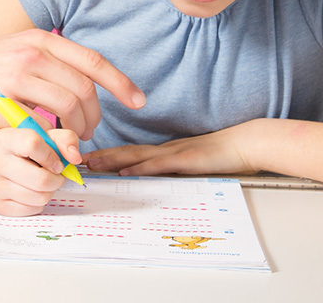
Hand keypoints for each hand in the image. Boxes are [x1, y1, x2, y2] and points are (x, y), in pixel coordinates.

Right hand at [0, 29, 144, 140]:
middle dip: (95, 114)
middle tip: (90, 132)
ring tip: (72, 140)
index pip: (92, 60)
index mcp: (41, 39)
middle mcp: (33, 50)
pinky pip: (43, 118)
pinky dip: (54, 134)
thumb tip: (81, 86)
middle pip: (84, 86)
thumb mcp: (17, 53)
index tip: (139, 100)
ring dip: (78, 127)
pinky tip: (51, 141)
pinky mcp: (5, 96)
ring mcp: (19, 71)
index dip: (120, 82)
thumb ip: (48, 64)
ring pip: (69, 103)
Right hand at [0, 125, 83, 216]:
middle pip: (40, 179)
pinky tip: (31, 192)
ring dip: (49, 192)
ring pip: (39, 197)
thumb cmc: (21, 150)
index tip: (57, 162)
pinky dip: (38, 203)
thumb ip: (64, 139)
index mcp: (4, 138)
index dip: (52, 156)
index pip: (32, 144)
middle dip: (56, 180)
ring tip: (42, 183)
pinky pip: (32, 209)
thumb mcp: (42, 136)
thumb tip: (75, 157)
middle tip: (55, 176)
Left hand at [82, 122, 258, 176]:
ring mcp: (174, 153)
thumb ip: (171, 169)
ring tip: (91, 163)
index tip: (84, 158)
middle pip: (125, 151)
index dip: (105, 154)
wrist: (246, 144)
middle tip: (76, 159)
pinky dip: (141, 167)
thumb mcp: (190, 164)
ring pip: (137, 155)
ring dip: (112, 159)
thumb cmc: (221, 155)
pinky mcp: (187, 160)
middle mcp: (164, 150)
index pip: (128, 152)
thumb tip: (151, 178)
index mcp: (163, 151)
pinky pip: (160, 164)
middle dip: (100, 156)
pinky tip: (126, 171)